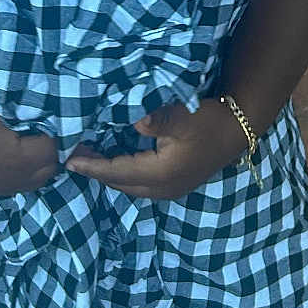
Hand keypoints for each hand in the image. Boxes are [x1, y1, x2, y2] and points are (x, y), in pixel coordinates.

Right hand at [0, 86, 58, 196]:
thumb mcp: (5, 106)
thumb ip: (33, 114)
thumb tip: (57, 114)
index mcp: (17, 159)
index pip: (54, 151)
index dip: (59, 134)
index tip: (59, 119)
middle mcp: (9, 180)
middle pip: (48, 171)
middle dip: (53, 152)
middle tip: (50, 131)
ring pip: (33, 182)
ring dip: (39, 165)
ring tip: (37, 143)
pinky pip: (15, 186)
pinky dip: (23, 173)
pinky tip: (18, 156)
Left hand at [64, 99, 250, 200]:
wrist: (238, 130)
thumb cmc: (209, 121)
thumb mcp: (182, 117)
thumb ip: (156, 120)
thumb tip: (134, 121)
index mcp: (160, 175)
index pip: (117, 172)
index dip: (92, 166)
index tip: (69, 160)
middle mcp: (162, 189)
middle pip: (120, 184)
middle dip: (97, 172)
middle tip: (74, 157)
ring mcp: (170, 190)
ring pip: (129, 186)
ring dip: (110, 174)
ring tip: (89, 158)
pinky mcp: (174, 185)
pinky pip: (140, 184)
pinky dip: (123, 174)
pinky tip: (115, 160)